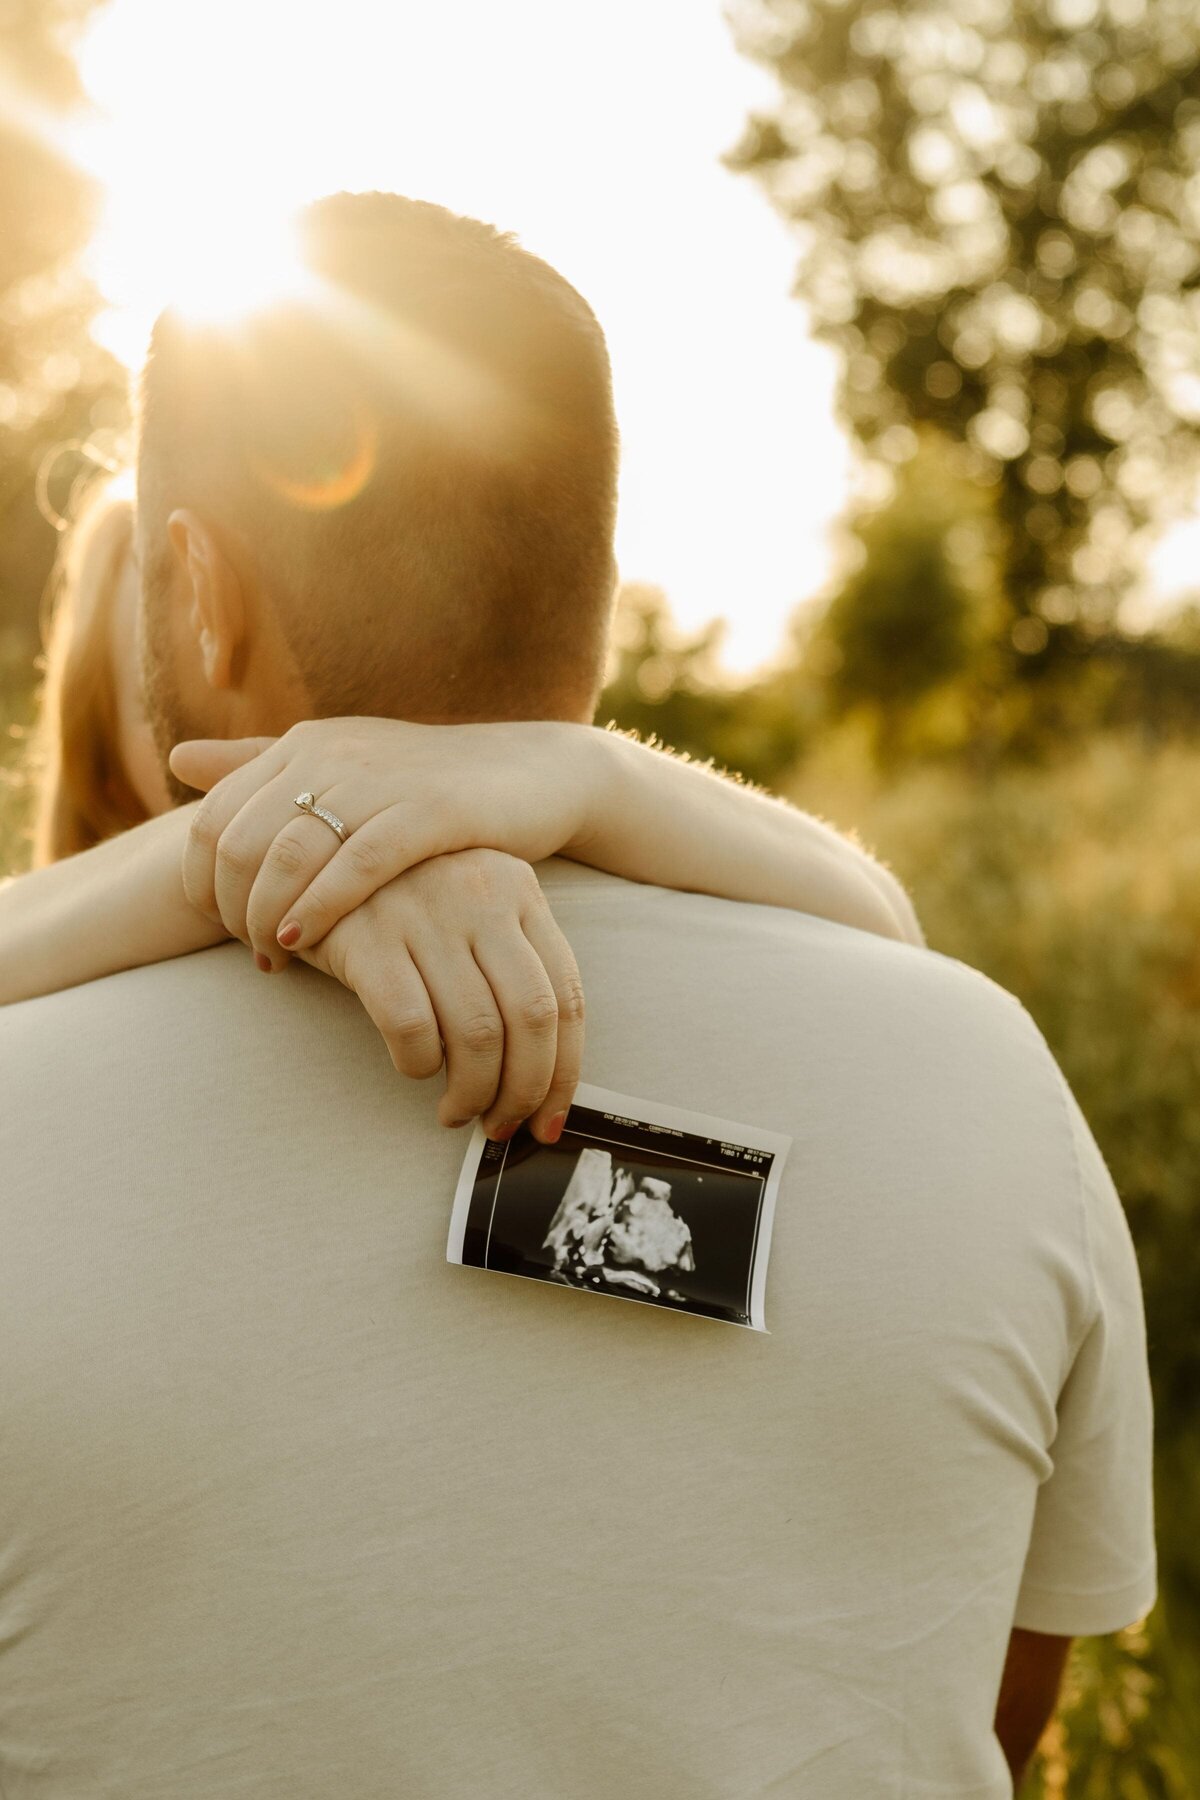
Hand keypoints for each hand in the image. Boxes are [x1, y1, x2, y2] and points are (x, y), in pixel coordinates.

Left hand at [169, 716, 601, 967]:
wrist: (532, 773)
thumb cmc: (428, 783)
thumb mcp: (342, 766)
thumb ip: (261, 764)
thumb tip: (179, 759)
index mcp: (304, 745)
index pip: (214, 815)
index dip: (201, 879)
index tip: (218, 926)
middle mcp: (332, 753)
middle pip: (239, 840)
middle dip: (230, 908)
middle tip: (248, 953)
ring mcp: (381, 780)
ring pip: (287, 854)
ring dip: (266, 916)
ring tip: (274, 959)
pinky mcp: (431, 811)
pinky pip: (356, 864)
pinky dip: (319, 907)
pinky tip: (304, 942)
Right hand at [299, 847, 584, 1140]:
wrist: (311, 856)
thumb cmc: (404, 901)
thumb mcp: (471, 911)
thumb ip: (510, 967)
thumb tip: (542, 1074)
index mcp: (520, 890)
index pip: (567, 997)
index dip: (564, 1071)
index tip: (549, 1119)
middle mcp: (481, 894)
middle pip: (530, 1019)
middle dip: (523, 1090)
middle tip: (501, 1124)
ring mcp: (425, 913)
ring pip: (477, 1032)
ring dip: (472, 1091)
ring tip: (455, 1111)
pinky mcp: (368, 936)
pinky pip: (411, 1025)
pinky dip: (419, 1063)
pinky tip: (414, 1067)